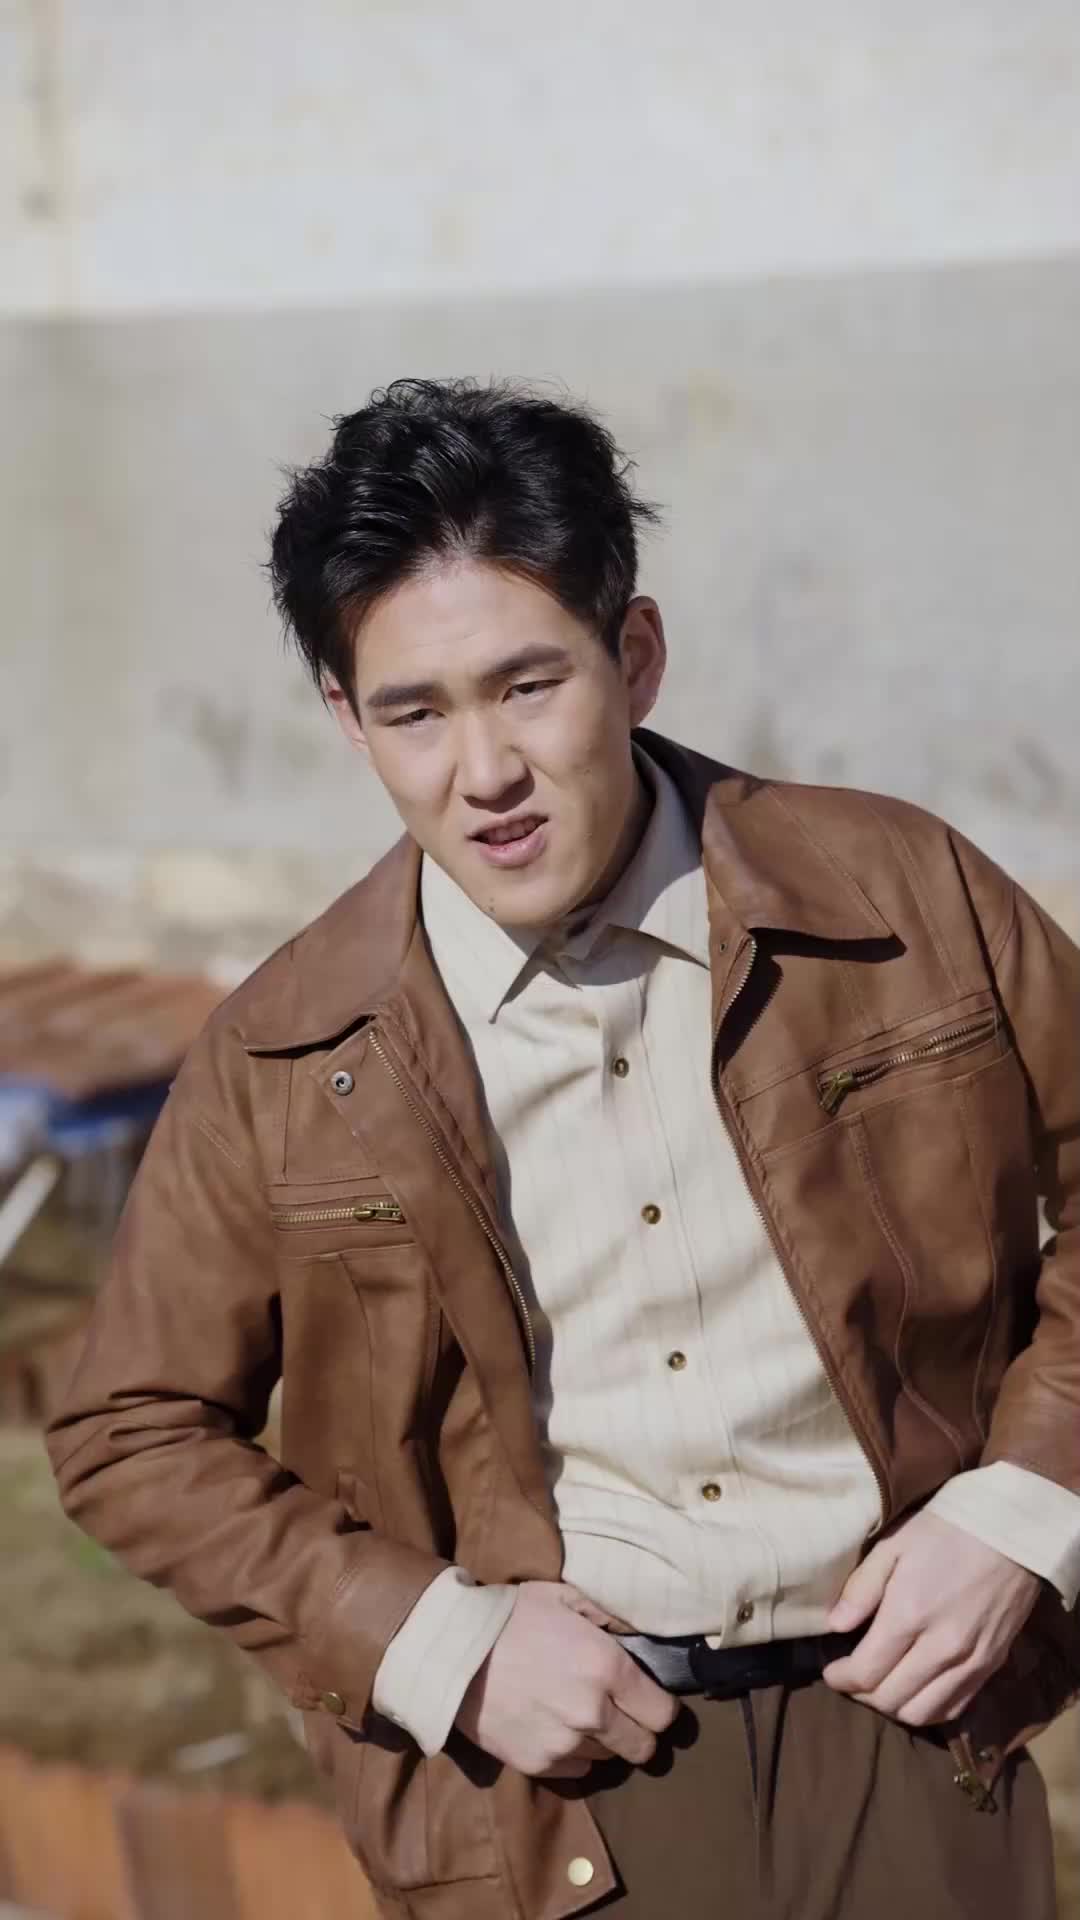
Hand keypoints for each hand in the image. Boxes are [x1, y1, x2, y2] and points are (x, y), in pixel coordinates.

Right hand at [454, 1581, 677, 1777]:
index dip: (661, 1709)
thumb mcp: (564, 1596)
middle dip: (640, 1732)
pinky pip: (575, 1770)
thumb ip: (608, 1615)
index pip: (663, 1714)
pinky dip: (573, 1754)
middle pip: (643, 1747)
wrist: (453, 1652)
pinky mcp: (537, 1764)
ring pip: (608, 1758)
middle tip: (622, 1716)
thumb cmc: (511, 1616)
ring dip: (603, 1741)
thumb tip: (639, 1632)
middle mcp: (593, 1713)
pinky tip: (554, 1728)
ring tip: (578, 1715)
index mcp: (607, 1668)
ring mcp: (564, 1744)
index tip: (651, 1702)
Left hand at [822, 1510, 1040, 1725]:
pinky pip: (954, 1708)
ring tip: (882, 1686)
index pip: (866, 1672)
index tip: (830, 1672)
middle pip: (890, 1700)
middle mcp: (940, 1648)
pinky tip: (916, 1689)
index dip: (841, 1679)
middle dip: (862, 1695)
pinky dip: (928, 1708)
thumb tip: (835, 1626)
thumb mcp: (893, 1544)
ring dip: (893, 1707)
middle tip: (852, 1678)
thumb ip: (862, 1588)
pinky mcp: (991, 1665)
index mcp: (910, 1614)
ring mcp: (970, 1661)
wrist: (1010, 1531)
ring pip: (921, 1713)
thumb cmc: (945, 1529)